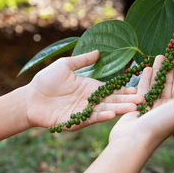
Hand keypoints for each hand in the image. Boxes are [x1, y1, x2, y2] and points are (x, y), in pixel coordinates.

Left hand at [23, 50, 142, 129]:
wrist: (29, 98)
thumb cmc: (46, 80)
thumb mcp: (65, 65)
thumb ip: (82, 60)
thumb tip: (98, 51)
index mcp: (90, 87)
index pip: (111, 89)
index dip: (125, 89)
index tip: (140, 88)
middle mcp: (90, 100)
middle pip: (112, 100)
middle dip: (127, 100)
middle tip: (143, 100)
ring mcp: (83, 111)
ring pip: (104, 110)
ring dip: (118, 109)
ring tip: (133, 108)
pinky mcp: (75, 121)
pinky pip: (90, 118)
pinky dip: (100, 116)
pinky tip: (111, 113)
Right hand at [109, 55, 173, 148]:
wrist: (135, 138)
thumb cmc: (161, 123)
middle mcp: (166, 107)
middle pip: (169, 84)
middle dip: (169, 69)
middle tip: (168, 53)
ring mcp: (151, 106)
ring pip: (156, 84)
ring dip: (157, 71)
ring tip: (157, 57)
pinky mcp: (138, 106)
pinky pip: (143, 89)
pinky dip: (145, 79)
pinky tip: (146, 69)